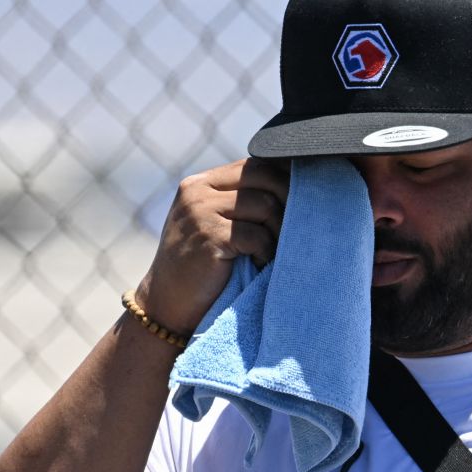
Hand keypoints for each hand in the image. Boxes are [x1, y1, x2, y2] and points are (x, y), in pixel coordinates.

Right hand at [134, 158, 289, 333]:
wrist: (168, 306)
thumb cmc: (202, 268)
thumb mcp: (216, 224)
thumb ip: (241, 201)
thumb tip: (297, 184)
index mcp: (201, 182)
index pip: (256, 165)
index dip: (285, 181)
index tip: (303, 204)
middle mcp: (198, 190)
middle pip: (264, 178)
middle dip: (289, 202)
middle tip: (297, 230)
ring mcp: (200, 211)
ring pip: (266, 205)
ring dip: (279, 232)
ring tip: (274, 252)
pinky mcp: (208, 236)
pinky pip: (258, 235)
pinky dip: (266, 253)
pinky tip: (259, 265)